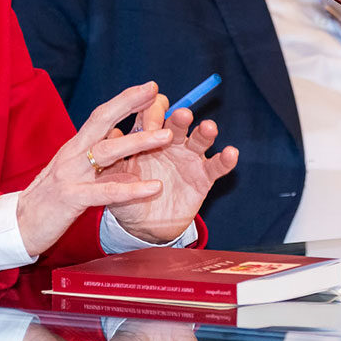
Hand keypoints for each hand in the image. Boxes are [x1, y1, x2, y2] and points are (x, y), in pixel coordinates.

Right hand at [17, 83, 177, 256]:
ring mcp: (71, 175)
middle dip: (129, 104)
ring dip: (139, 142)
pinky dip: (132, 189)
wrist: (19, 225)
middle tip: (156, 93)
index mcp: (75, 147)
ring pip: (108, 152)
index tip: (150, 88)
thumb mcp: (72, 170)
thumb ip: (94, 154)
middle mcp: (72, 154)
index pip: (101, 116)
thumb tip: (118, 135)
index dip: (125, 100)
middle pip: (102, 121)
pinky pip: (107, 192)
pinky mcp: (72, 199)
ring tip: (167, 136)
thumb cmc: (48, 197)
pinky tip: (154, 187)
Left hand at [106, 93, 237, 243]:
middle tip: (181, 115)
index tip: (147, 122)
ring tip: (208, 128)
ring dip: (205, 132)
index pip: (152, 114)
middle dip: (179, 118)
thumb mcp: (116, 179)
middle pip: (177, 122)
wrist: (144, 226)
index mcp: (147, 137)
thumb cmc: (128, 196)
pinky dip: (226, 159)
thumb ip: (113, 160)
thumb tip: (110, 134)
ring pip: (200, 139)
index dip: (151, 115)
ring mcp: (189, 158)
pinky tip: (230, 153)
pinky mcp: (204, 177)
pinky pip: (217, 166)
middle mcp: (171, 142)